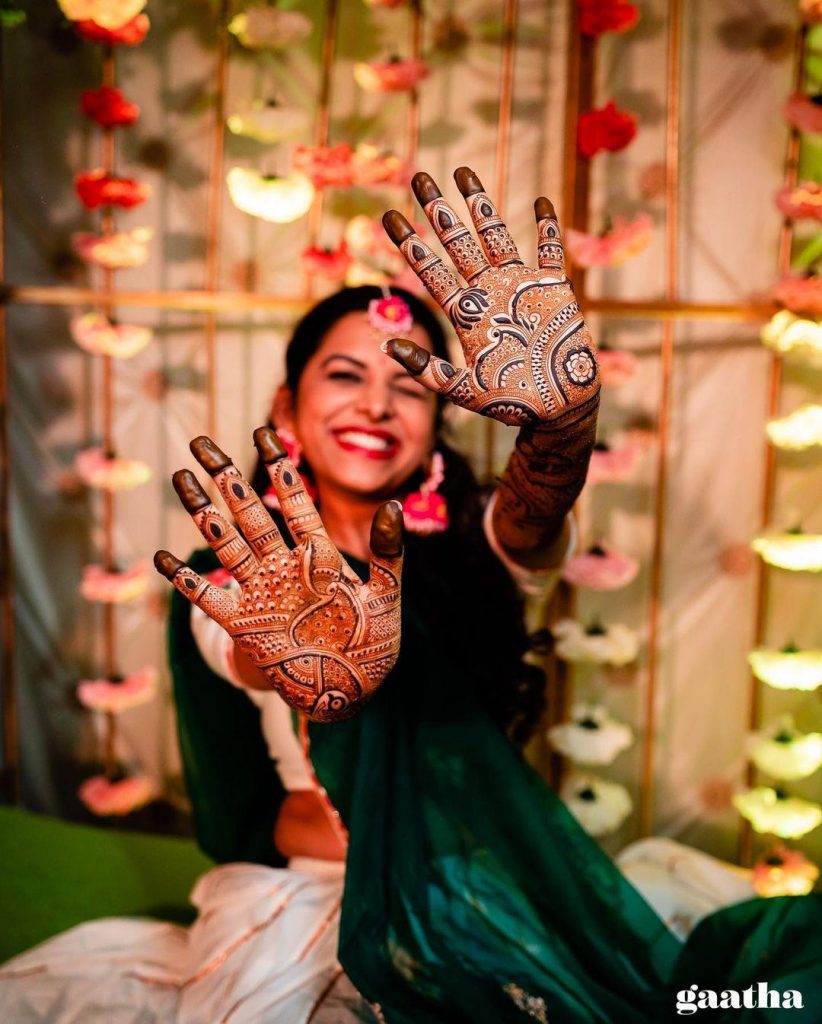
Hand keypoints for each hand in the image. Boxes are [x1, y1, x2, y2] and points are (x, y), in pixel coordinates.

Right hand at [154, 428, 402, 722]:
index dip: (280, 467)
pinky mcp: (245, 624)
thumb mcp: (387, 597)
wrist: (349, 692)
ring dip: (203, 512)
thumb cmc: (373, 645)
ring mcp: (262, 593)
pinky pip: (209, 596)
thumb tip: (394, 505)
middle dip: (226, 477)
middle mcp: (285, 567)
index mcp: (319, 556)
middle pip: (250, 513)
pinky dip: (187, 579)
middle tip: (201, 442)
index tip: (264, 432)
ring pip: (226, 543)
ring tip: (180, 478)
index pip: (295, 501)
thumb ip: (389, 553)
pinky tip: (163, 558)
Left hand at [382, 167, 599, 427]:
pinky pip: (551, 252)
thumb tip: (388, 348)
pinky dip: (548, 229)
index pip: (431, 272)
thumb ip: (428, 372)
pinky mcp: (554, 290)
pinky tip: (542, 203)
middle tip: (419, 177)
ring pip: (496, 236)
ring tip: (463, 172)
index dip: (410, 244)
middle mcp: (489, 293)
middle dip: (438, 210)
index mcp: (467, 314)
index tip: (389, 216)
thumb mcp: (465, 392)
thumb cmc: (512, 403)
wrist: (558, 408)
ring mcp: (520, 288)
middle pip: (458, 243)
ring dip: (481, 205)